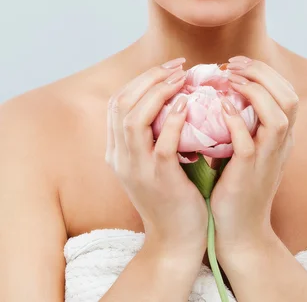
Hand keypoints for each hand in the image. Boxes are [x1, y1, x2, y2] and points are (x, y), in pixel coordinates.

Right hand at [106, 58, 207, 258]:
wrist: (176, 240)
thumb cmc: (173, 195)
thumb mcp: (154, 161)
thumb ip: (156, 132)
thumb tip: (175, 96)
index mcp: (117, 151)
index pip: (118, 103)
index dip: (140, 80)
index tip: (168, 68)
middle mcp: (120, 157)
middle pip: (121, 104)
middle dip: (149, 78)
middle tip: (177, 67)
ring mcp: (137, 169)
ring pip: (134, 119)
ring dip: (158, 93)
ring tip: (182, 80)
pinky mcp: (159, 180)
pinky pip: (161, 143)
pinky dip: (173, 120)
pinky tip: (187, 104)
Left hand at [209, 57, 298, 257]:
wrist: (239, 230)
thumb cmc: (237, 184)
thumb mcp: (248, 147)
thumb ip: (243, 121)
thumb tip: (220, 88)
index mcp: (282, 135)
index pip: (287, 91)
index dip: (264, 71)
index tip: (235, 62)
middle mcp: (281, 144)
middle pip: (289, 97)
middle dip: (261, 73)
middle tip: (231, 65)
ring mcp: (268, 159)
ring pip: (278, 116)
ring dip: (253, 91)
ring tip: (228, 80)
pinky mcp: (249, 174)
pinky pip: (248, 142)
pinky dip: (236, 120)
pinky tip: (220, 105)